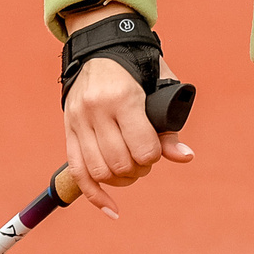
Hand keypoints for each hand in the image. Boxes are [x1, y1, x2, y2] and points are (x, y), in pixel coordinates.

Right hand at [59, 6, 192, 218]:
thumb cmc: (138, 66)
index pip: (143, 148)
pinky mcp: (68, 130)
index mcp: (123, 97)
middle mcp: (96, 110)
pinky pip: (77, 172)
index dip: (154, 156)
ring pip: (98, 171)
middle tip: (145, 160)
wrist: (100, 45)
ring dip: (119, 181)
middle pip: (120, 163)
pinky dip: (94, 195)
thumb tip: (186, 156)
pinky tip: (111, 208)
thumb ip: (170, 123)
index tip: (157, 149)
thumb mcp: (161, 84)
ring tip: (131, 172)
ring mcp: (78, 121)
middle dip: (138, 170)